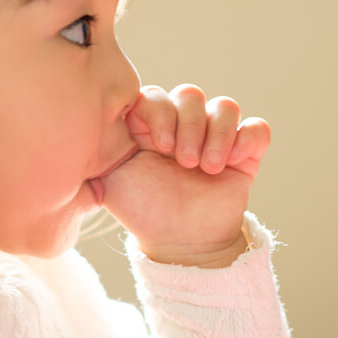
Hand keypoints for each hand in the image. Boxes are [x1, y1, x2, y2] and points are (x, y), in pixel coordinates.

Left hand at [99, 84, 270, 267]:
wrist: (180, 244)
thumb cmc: (143, 212)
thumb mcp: (109, 183)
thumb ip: (96, 153)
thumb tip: (80, 130)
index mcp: (150, 125)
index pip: (155, 94)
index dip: (160, 112)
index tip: (158, 145)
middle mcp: (183, 126)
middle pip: (190, 94)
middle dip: (188, 126)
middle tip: (184, 162)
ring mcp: (215, 137)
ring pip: (225, 106)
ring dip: (217, 135)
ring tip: (207, 169)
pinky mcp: (244, 154)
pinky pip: (256, 129)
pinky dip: (248, 139)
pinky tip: (234, 161)